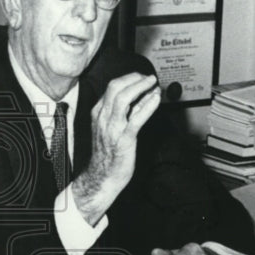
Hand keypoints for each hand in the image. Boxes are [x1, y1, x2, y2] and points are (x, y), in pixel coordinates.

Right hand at [71, 73, 159, 225]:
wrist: (102, 177)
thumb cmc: (108, 153)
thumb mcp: (110, 127)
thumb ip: (125, 112)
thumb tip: (143, 96)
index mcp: (98, 113)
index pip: (112, 87)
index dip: (129, 78)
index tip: (142, 78)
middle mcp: (103, 118)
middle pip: (116, 87)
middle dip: (135, 78)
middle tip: (148, 78)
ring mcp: (112, 128)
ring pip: (124, 98)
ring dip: (141, 87)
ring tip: (153, 84)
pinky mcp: (124, 139)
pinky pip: (136, 118)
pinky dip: (148, 105)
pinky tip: (156, 99)